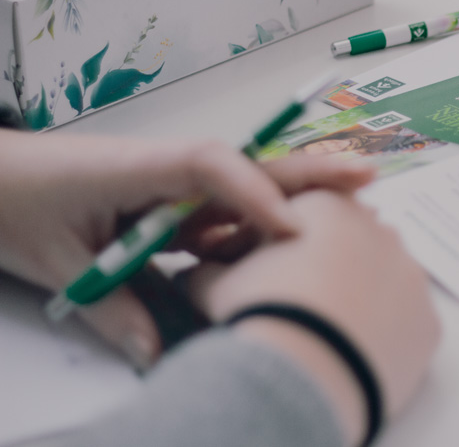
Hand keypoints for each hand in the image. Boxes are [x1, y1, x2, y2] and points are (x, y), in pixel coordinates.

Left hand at [0, 129, 374, 366]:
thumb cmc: (14, 201)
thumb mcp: (55, 260)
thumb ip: (111, 305)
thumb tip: (157, 350)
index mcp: (139, 166)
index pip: (209, 167)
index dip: (254, 193)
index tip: (288, 229)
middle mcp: (167, 170)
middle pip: (250, 165)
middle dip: (311, 170)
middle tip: (367, 175)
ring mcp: (172, 186)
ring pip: (246, 191)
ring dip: (294, 200)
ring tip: (349, 214)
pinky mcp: (170, 203)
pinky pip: (222, 215)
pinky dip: (255, 228)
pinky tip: (281, 248)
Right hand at [188, 190, 440, 445]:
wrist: (306, 365)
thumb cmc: (258, 308)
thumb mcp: (215, 283)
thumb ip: (208, 270)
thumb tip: (196, 273)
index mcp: (327, 205)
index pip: (306, 213)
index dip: (280, 241)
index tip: (261, 270)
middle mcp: (379, 228)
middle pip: (351, 242)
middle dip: (328, 265)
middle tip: (297, 300)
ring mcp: (411, 274)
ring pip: (383, 281)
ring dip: (360, 297)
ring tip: (326, 329)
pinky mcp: (427, 320)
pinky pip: (404, 323)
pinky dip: (383, 334)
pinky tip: (357, 352)